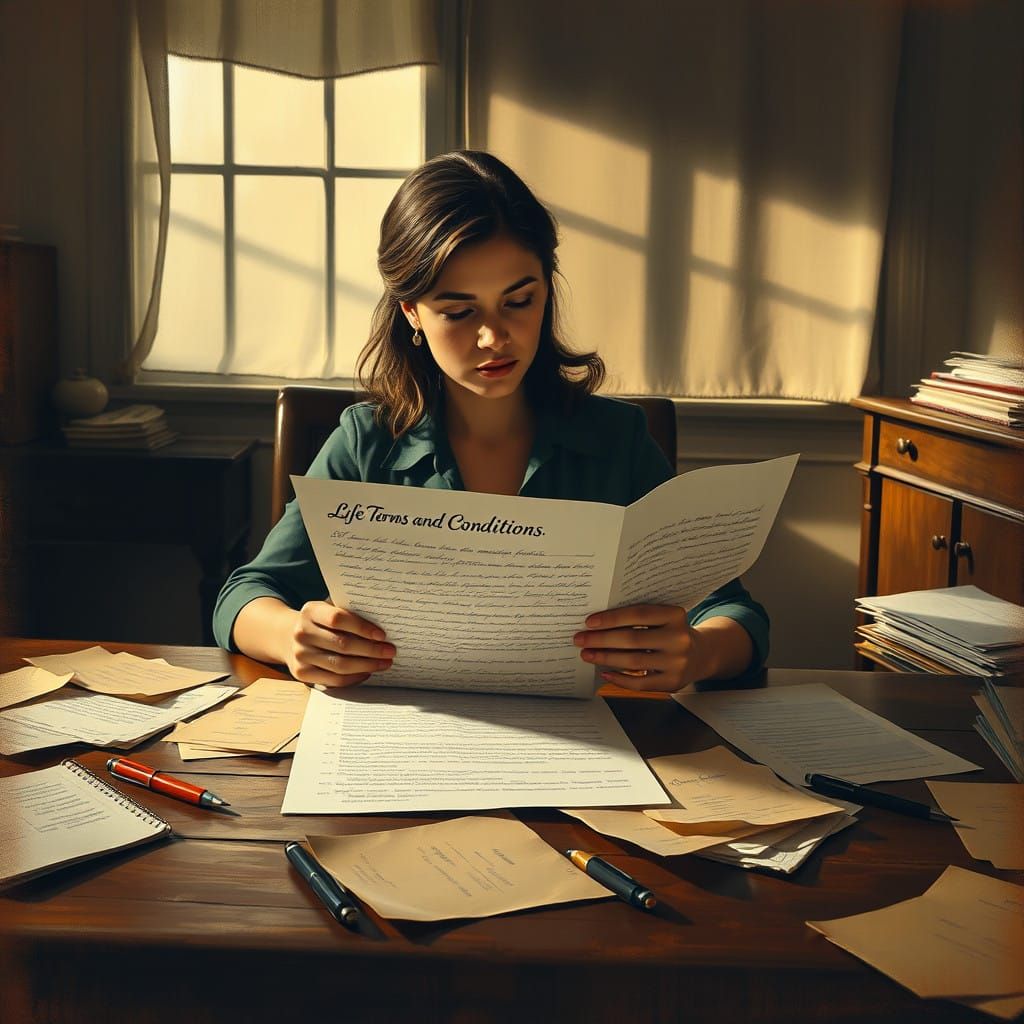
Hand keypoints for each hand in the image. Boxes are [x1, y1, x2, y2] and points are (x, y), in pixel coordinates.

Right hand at [285, 601, 394, 687]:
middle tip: (390, 651)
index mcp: (310, 611)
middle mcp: (301, 633)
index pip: (338, 619)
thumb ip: (349, 613)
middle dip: (371, 650)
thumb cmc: (320, 622)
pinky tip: (368, 672)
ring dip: (367, 665)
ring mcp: (300, 655)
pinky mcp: (302, 673)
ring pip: (340, 665)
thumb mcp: (328, 609)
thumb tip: (384, 625)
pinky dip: (354, 678)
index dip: (362, 627)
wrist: (288, 637)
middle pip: (342, 645)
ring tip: (384, 663)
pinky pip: (333, 680)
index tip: (382, 635)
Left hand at [573, 603, 706, 691]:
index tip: (589, 622)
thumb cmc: (671, 632)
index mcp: (675, 615)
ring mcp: (678, 662)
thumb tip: (597, 623)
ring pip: (633, 661)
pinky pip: (640, 684)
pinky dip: (619, 679)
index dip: (611, 618)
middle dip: (601, 640)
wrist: (702, 654)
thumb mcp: (663, 618)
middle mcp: (679, 638)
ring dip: (605, 658)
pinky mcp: (673, 682)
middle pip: (632, 639)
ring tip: (587, 654)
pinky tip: (605, 672)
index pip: (638, 614)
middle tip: (580, 639)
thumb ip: (638, 618)